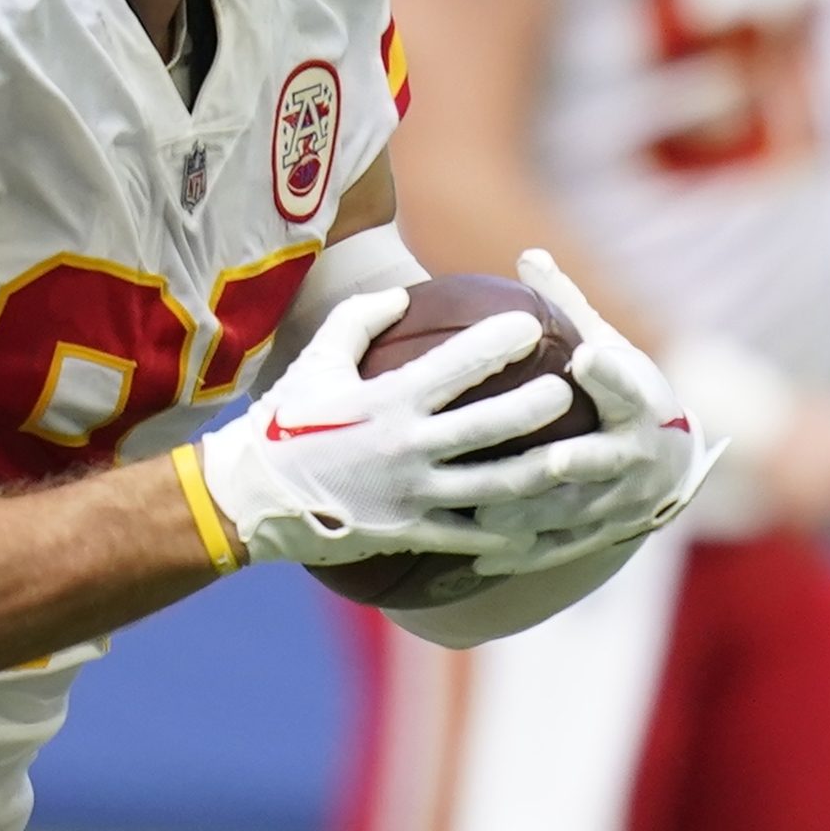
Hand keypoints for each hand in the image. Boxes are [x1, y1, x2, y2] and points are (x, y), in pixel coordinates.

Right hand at [200, 287, 585, 565]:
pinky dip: (512, 532)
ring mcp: (411, 496)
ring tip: (577, 455)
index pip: (453, 367)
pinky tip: (545, 525)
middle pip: (489, 428)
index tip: (530, 324)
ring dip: (542, 471)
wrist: (252, 499)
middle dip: (538, 406)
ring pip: (494, 488)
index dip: (497, 344)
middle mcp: (405, 449)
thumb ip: (360, 318)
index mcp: (385, 402)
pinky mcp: (411, 534)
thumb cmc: (286, 421)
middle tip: (572, 388)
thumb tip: (405, 293)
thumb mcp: (316, 360)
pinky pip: (472, 537)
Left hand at [465, 250, 716, 575]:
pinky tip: (477, 553)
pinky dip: (521, 552)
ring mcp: (618, 501)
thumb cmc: (626, 392)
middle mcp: (634, 456)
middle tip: (543, 459)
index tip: (587, 357)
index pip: (629, 384)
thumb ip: (570, 305)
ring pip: (573, 512)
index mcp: (639, 401)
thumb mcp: (609, 344)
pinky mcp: (598, 534)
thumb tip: (527, 252)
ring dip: (532, 514)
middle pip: (602, 460)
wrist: (669, 462)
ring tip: (483, 510)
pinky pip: (557, 547)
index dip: (610, 373)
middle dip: (574, 461)